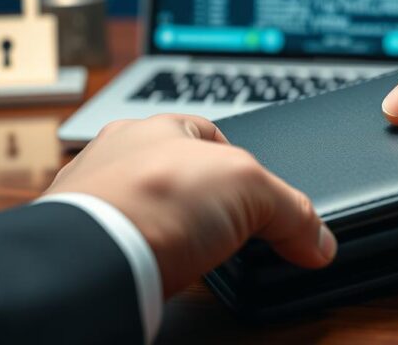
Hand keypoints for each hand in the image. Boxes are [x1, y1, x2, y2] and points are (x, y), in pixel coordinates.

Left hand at [43, 114, 336, 296]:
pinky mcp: (79, 244)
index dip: (241, 163)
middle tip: (229, 228)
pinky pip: (118, 244)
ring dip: (165, 229)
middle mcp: (117, 156)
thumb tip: (318, 240)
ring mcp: (92, 200)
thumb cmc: (154, 200)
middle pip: (175, 174)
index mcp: (157, 127)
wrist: (91, 259)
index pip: (210, 135)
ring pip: (140, 208)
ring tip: (191, 254)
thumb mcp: (251, 190)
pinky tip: (155, 270)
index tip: (257, 194)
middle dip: (201, 201)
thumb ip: (291, 211)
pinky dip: (138, 257)